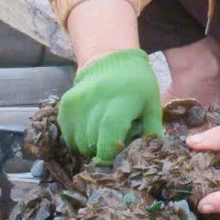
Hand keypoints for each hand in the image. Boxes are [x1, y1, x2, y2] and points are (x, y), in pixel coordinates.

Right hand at [57, 48, 162, 163]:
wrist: (113, 61)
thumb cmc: (138, 87)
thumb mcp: (153, 106)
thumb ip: (151, 134)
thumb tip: (146, 158)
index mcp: (121, 104)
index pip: (108, 141)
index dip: (110, 155)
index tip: (116, 158)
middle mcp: (95, 103)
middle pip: (92, 144)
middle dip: (102, 152)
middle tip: (112, 143)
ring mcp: (78, 103)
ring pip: (78, 143)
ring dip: (89, 146)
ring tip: (102, 134)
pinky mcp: (66, 104)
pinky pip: (67, 135)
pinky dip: (77, 139)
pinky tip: (90, 129)